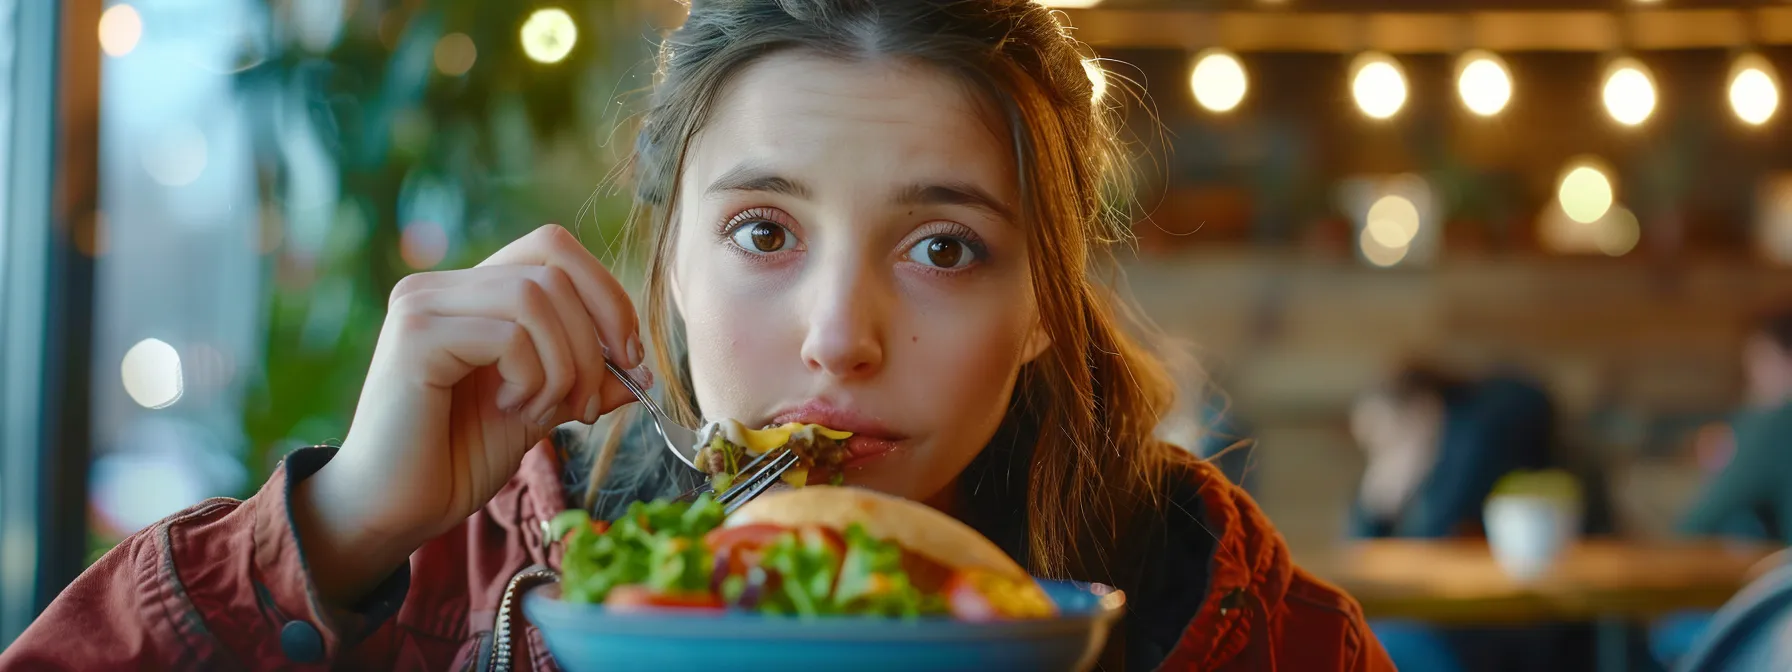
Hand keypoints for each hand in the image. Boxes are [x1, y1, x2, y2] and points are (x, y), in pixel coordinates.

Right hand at [294, 225, 646, 604]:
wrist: (393, 511)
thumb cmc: (456, 460)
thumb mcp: (540, 409)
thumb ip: (585, 380)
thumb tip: (644, 371)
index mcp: (470, 291)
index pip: (553, 247)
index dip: (605, 294)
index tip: (629, 357)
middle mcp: (440, 285)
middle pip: (553, 266)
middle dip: (595, 338)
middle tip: (589, 403)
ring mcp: (423, 304)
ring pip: (536, 295)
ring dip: (564, 364)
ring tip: (541, 412)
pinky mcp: (416, 337)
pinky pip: (509, 334)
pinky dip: (533, 378)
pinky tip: (511, 412)